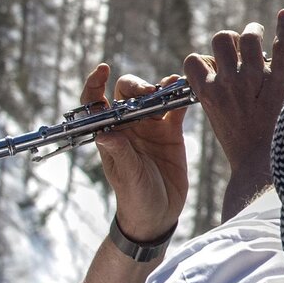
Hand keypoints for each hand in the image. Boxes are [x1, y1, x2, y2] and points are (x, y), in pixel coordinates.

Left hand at [84, 64, 186, 241]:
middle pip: (128, 93)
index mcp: (111, 133)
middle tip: (149, 93)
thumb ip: (119, 152)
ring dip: (162, 87)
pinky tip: (188, 91)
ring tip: (172, 84)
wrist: (158, 214)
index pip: (96, 102)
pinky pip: (176, 109)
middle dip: (137, 86)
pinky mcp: (172, 133)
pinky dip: (181, 98)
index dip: (95, 83)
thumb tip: (104, 133)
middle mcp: (129, 126)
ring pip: (154, 97)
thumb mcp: (127, 175)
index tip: (103, 68)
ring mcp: (151, 128)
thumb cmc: (134, 197)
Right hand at [188, 9, 283, 219]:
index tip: (217, 64)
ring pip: (248, 37)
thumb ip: (218, 98)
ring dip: (254, 31)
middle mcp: (228, 82)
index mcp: (209, 94)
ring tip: (260, 34)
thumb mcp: (219, 122)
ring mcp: (254, 78)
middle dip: (230, 38)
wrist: (265, 168)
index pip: (194, 61)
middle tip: (243, 44)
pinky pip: (281, 46)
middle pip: (221, 39)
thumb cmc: (244, 150)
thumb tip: (218, 77)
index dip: (205, 58)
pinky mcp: (281, 80)